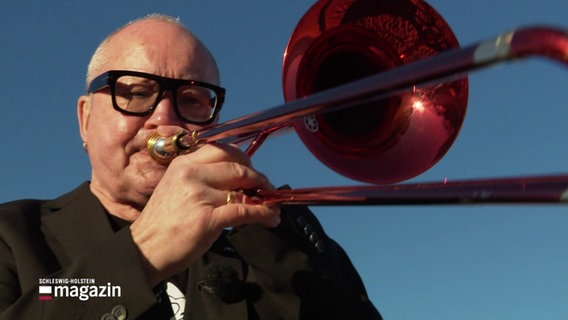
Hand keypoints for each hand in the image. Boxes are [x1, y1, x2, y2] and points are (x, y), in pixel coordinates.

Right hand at [130, 142, 280, 285]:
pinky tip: (270, 218)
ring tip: (272, 206)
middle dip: (258, 178)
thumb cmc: (162, 223)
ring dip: (264, 198)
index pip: (222, 150)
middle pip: (237, 166)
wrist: (144, 250)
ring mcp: (200, 195)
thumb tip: (237, 180)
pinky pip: (245, 210)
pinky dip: (263, 214)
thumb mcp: (176, 189)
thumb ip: (202, 179)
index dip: (244, 159)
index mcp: (183, 164)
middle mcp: (191, 174)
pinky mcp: (208, 218)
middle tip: (267, 188)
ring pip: (244, 189)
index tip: (253, 170)